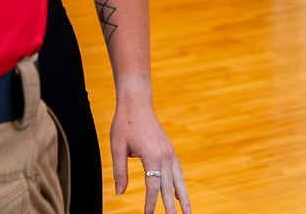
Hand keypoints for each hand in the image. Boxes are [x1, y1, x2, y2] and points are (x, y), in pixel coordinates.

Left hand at [112, 96, 189, 213]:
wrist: (136, 103)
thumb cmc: (124, 123)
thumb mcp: (117, 147)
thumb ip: (119, 171)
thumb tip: (120, 192)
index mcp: (152, 156)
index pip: (153, 186)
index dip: (150, 203)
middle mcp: (165, 155)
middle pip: (169, 187)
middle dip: (171, 207)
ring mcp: (170, 152)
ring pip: (179, 180)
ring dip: (184, 198)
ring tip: (188, 212)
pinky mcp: (170, 149)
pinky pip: (178, 171)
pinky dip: (181, 184)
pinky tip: (181, 194)